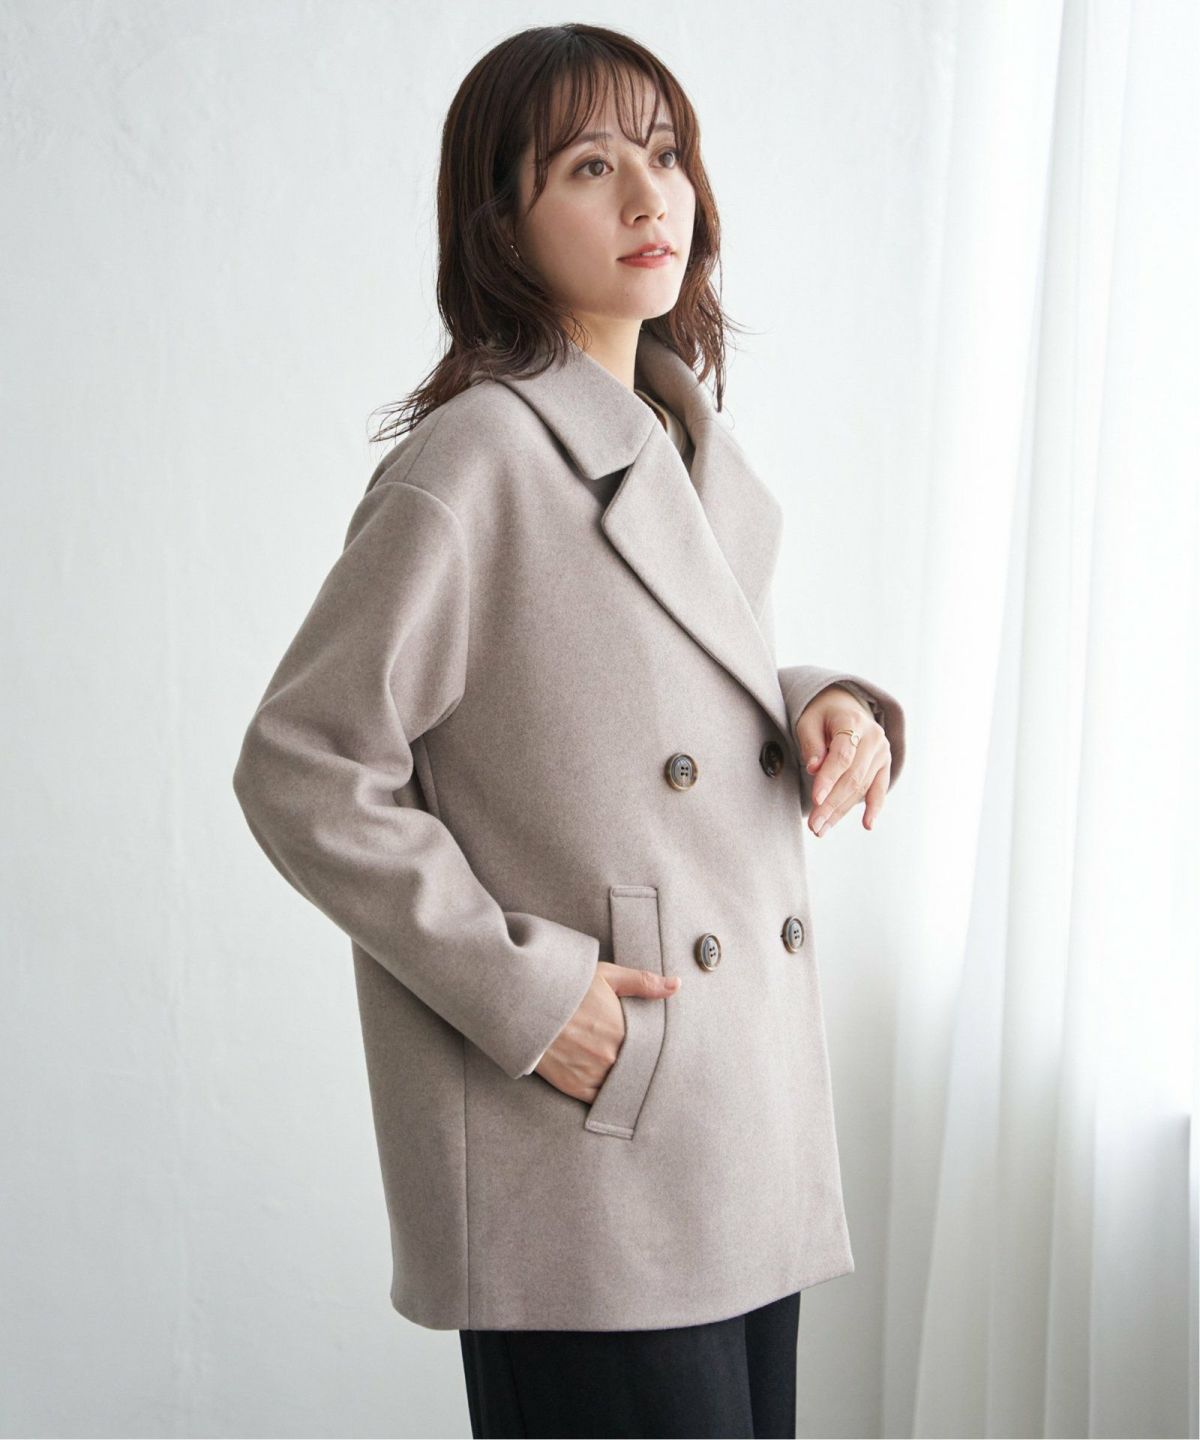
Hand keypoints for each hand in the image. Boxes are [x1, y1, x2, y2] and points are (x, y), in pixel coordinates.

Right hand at [534, 961, 680, 1100]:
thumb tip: (676, 985)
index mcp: (621, 1031)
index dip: (652, 1047)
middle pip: (635, 1067)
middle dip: (639, 1064)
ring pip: (620, 1085)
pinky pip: (600, 1100)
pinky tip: (611, 1087)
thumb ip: (643, 983)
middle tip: (643, 1062)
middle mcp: (609, 1058)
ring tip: (625, 1072)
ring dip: (624, 1080)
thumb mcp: (605, 976)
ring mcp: (591, 1075)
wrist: (523, 1004)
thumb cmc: (566, 987)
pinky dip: (607, 1095)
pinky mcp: (573, 1087)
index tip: (654, 1046)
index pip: (650, 1048)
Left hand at [796, 683, 892, 835]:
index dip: (828, 779)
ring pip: (862, 787)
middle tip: (813, 826)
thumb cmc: (822, 715)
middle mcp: (873, 737)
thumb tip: (813, 768)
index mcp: (852, 722)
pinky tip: (867, 825)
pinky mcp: (884, 765)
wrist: (845, 706)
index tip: (814, 800)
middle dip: (831, 804)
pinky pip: (880, 789)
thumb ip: (811, 744)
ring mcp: (882, 752)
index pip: (841, 756)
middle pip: (852, 777)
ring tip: (821, 829)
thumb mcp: (808, 721)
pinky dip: (874, 808)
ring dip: (842, 811)